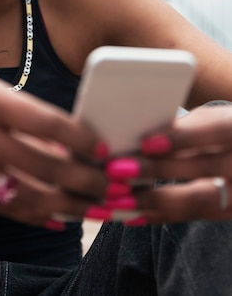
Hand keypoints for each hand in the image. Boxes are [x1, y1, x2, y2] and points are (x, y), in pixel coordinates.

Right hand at [0, 68, 107, 226]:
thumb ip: (18, 110)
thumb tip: (58, 136)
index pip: (46, 122)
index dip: (79, 138)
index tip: (101, 147)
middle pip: (44, 164)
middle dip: (83, 178)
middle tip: (110, 183)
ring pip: (29, 194)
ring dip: (67, 204)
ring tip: (95, 208)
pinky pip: (5, 207)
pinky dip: (36, 216)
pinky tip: (59, 219)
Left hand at [106, 103, 231, 222]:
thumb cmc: (221, 129)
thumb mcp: (210, 119)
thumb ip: (183, 126)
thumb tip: (137, 134)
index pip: (214, 131)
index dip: (181, 138)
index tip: (146, 143)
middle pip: (202, 167)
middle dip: (155, 170)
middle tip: (115, 170)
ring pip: (197, 201)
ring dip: (152, 200)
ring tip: (116, 199)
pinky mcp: (229, 212)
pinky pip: (193, 217)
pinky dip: (160, 215)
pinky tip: (131, 214)